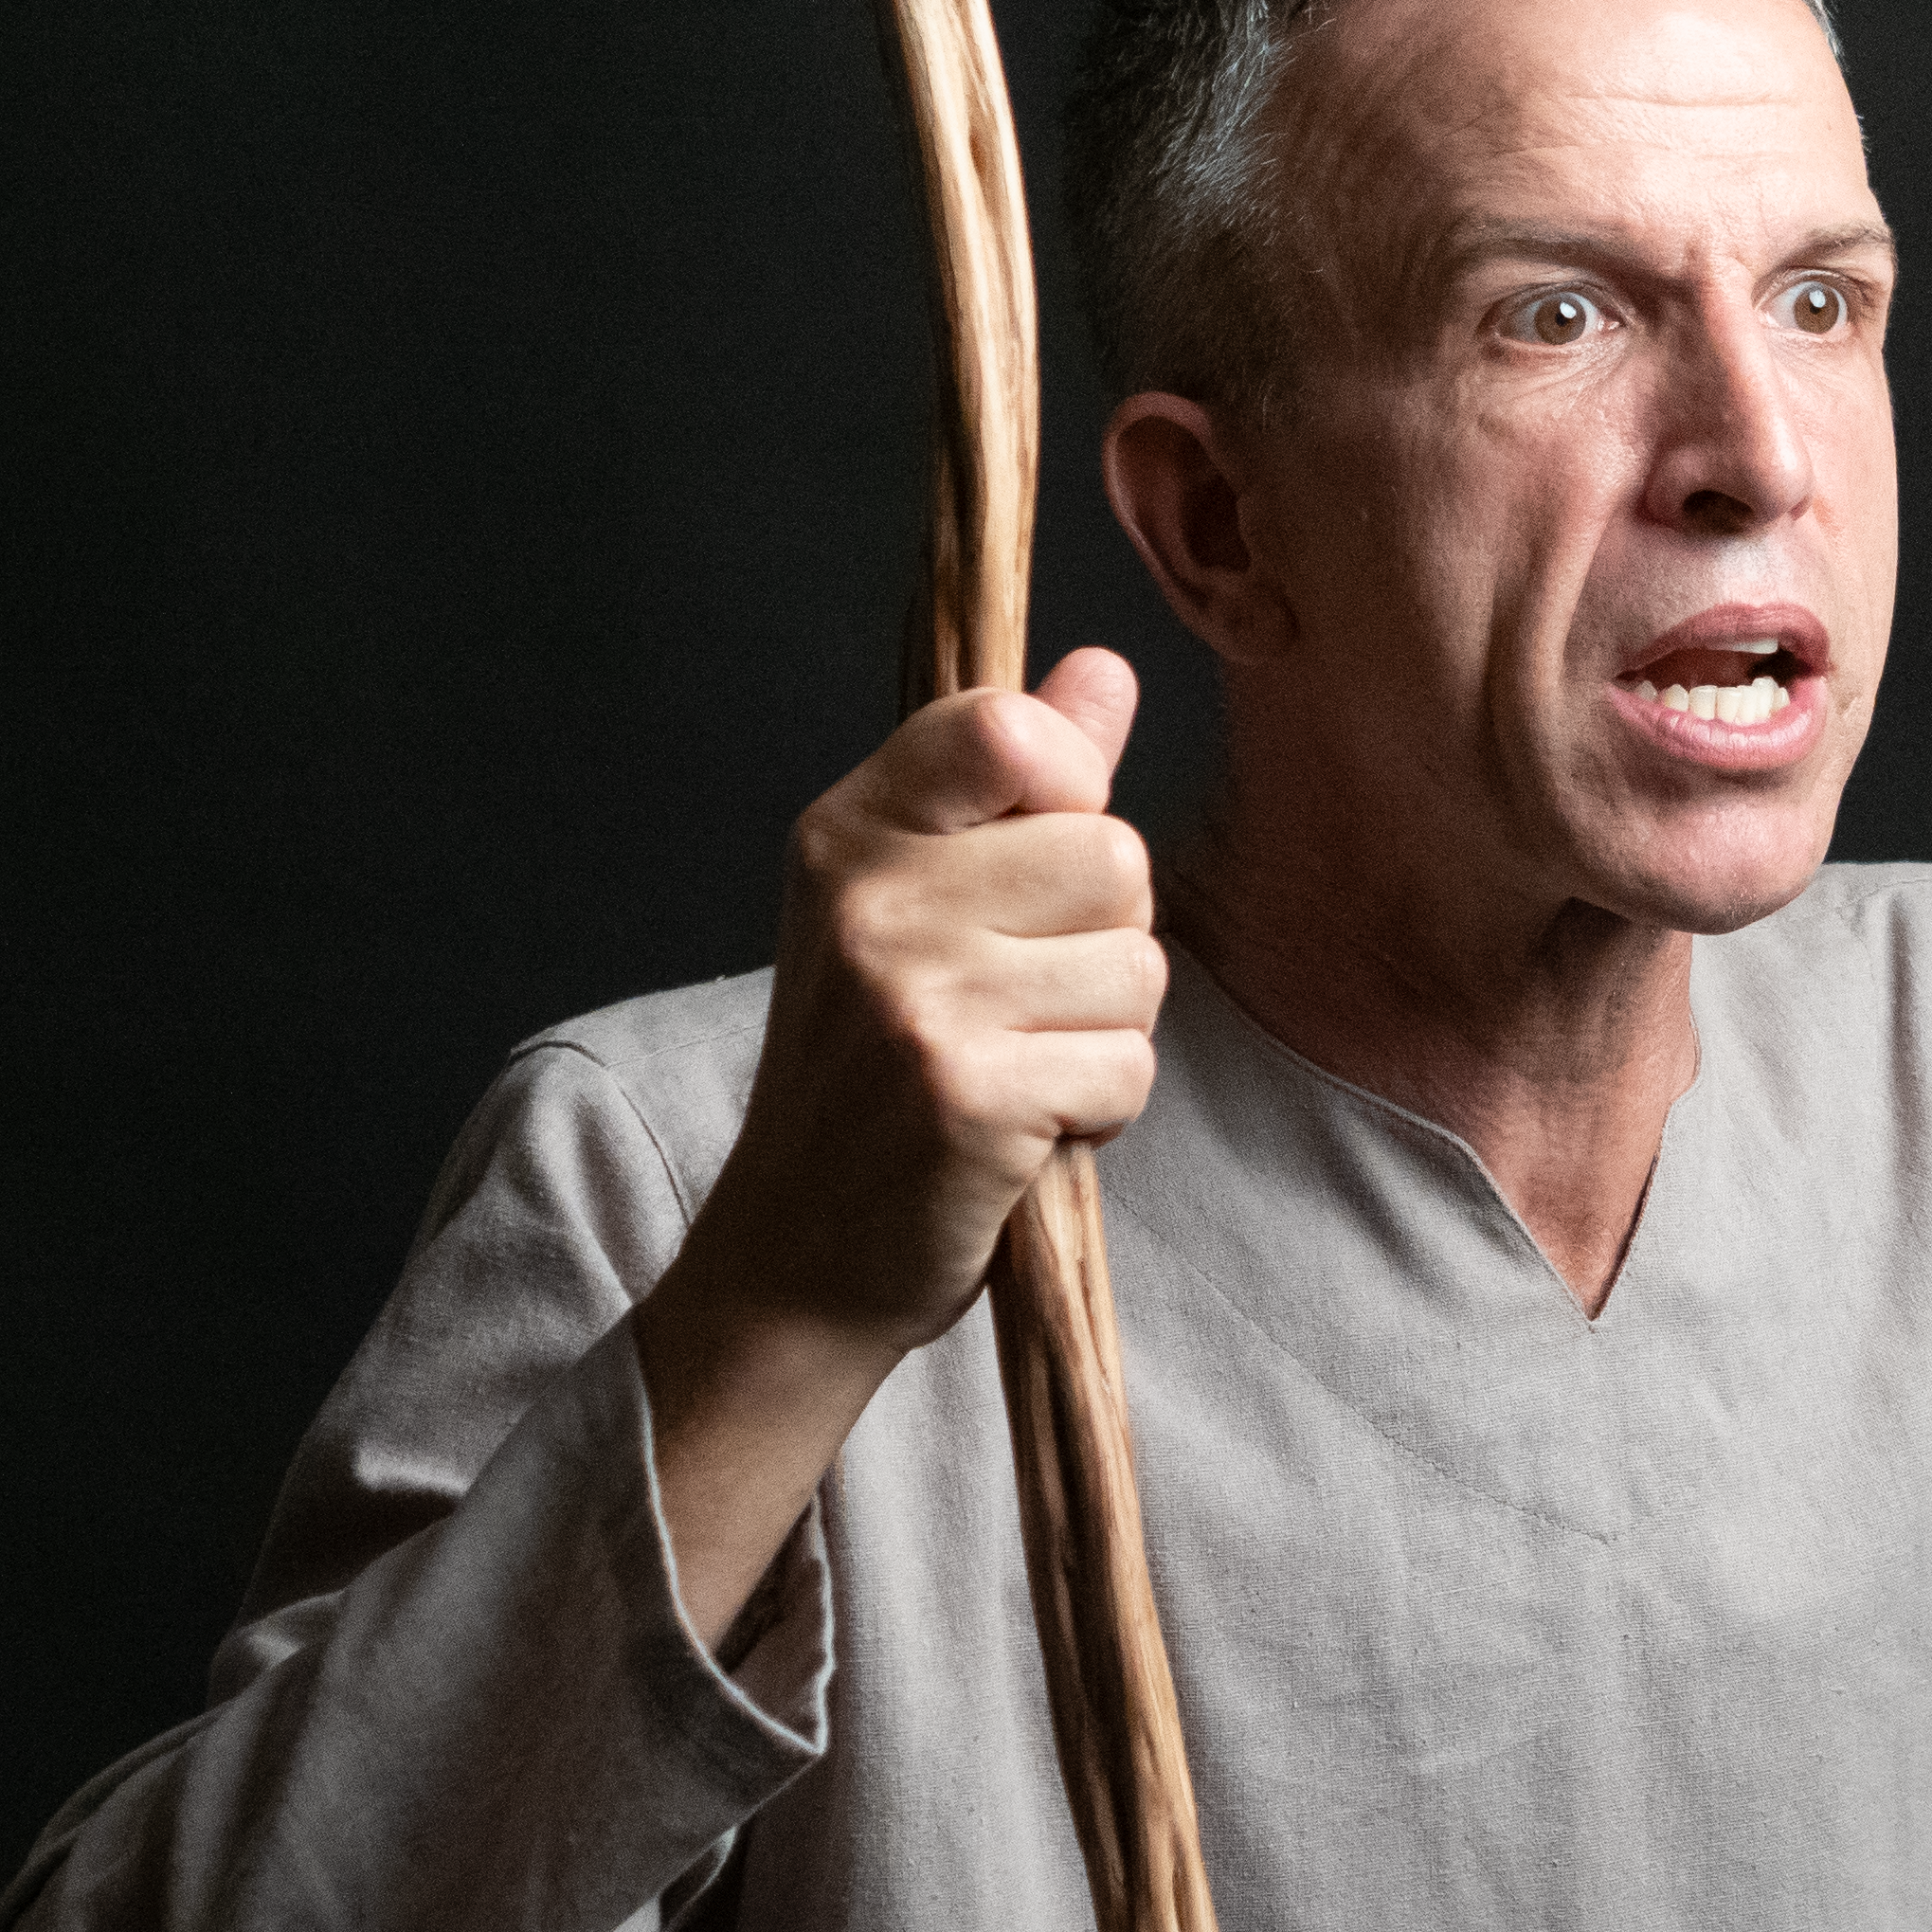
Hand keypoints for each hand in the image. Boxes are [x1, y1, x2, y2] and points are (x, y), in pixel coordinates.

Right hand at [632, 650, 1163, 1632]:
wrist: (792, 1260)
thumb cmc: (871, 1077)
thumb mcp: (917, 905)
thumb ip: (1020, 787)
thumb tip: (1105, 671)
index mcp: (850, 833)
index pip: (1011, 727)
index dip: (1068, 795)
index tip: (1027, 874)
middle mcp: (872, 898)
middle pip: (1115, 852)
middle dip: (1103, 941)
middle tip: (1019, 1004)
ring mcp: (915, 996)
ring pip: (1139, 965)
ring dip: (1105, 1032)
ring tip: (1017, 1064)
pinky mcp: (966, 1093)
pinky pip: (1128, 1065)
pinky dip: (1100, 1109)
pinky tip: (1024, 1126)